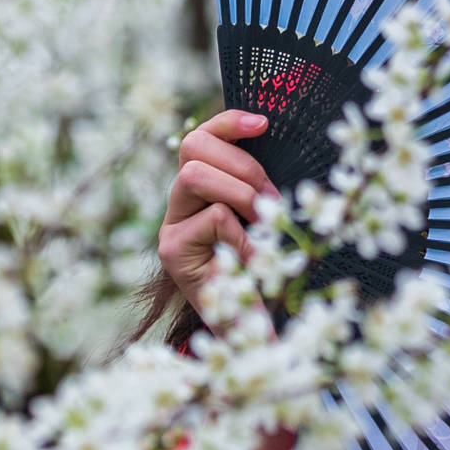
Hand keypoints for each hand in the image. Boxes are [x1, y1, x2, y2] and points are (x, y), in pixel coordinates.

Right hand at [159, 110, 271, 324]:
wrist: (251, 327)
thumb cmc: (264, 268)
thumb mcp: (267, 219)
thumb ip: (261, 188)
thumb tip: (278, 146)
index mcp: (202, 188)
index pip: (202, 138)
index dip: (229, 122)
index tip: (265, 123)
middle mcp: (180, 203)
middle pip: (193, 147)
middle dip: (242, 165)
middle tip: (271, 199)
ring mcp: (171, 226)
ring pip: (195, 176)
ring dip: (239, 194)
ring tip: (263, 223)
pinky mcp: (172, 250)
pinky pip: (214, 218)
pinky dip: (244, 234)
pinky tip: (253, 259)